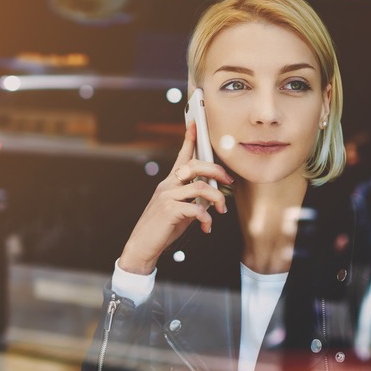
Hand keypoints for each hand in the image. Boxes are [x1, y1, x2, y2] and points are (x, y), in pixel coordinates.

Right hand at [118, 121, 232, 273]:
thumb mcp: (179, 211)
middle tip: (228, 181)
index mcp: (169, 183)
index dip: (188, 139)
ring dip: (217, 198)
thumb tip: (213, 198)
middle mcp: (167, 186)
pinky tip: (206, 227)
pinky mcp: (169, 210)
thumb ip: (193, 201)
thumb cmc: (161, 229)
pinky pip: (196, 208)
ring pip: (200, 186)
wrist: (142, 246)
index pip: (181, 157)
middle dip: (216, 170)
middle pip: (194, 166)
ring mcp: (167, 197)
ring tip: (221, 210)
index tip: (194, 124)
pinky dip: (206, 218)